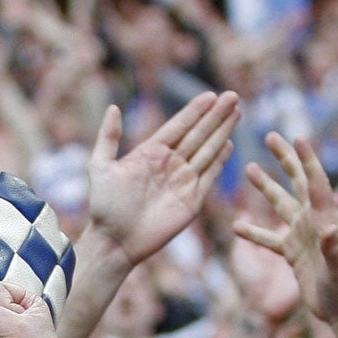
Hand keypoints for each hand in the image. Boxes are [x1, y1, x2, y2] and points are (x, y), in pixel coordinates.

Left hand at [86, 91, 238, 272]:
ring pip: (207, 151)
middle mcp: (169, 164)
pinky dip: (219, 161)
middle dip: (216, 116)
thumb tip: (113, 108)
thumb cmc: (104, 206)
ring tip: (237, 113)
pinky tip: (229, 144)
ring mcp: (182, 181)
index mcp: (150, 153)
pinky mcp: (192, 200)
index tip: (211, 95)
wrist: (115, 241)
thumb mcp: (100, 166)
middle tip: (233, 96)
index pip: (178, 126)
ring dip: (222, 132)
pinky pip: (209, 176)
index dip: (195, 111)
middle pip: (198, 134)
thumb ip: (108, 137)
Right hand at [235, 133, 337, 323]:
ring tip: (250, 168)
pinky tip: (236, 225)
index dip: (307, 160)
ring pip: (281, 205)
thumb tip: (329, 230)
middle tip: (271, 136)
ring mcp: (302, 237)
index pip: (316, 184)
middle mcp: (314, 223)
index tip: (298, 138)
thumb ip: (334, 250)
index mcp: (325, 220)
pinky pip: (269, 239)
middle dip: (285, 160)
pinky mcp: (293, 254)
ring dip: (266, 187)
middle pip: (298, 183)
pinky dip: (254, 232)